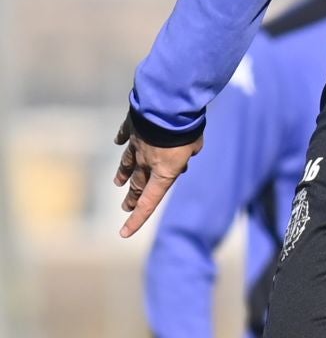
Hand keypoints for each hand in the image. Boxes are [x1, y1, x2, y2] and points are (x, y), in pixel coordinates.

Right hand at [114, 115, 201, 236]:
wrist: (168, 105)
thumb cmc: (186, 129)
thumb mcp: (194, 146)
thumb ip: (189, 154)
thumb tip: (186, 153)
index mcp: (163, 172)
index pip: (149, 202)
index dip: (137, 219)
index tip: (123, 233)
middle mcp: (146, 162)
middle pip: (137, 184)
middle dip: (132, 198)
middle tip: (126, 207)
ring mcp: (136, 145)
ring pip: (128, 163)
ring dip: (123, 174)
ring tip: (118, 182)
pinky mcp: (131, 128)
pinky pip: (125, 136)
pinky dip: (122, 140)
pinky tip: (118, 142)